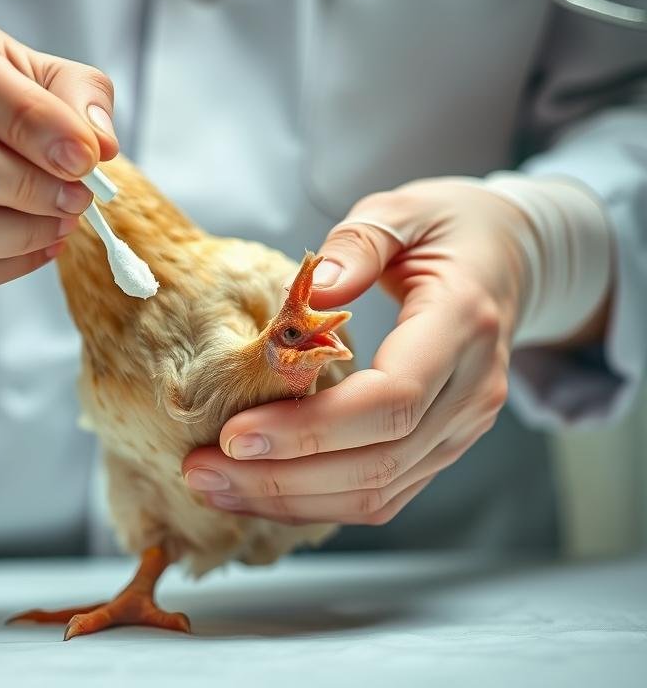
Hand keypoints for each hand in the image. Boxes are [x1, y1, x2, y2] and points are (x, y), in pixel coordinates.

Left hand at [182, 178, 537, 525]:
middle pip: (378, 461)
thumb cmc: (449, 229)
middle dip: (283, 477)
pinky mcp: (441, 447)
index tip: (235, 435)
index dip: (312, 428)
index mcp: (464, 324)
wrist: (508, 260)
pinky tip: (260, 491)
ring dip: (291, 500)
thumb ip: (359, 244)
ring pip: (378, 492)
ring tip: (215, 487)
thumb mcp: (404, 209)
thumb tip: (315, 289)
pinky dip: (318, 502)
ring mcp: (461, 427)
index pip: (393, 399)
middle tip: (202, 471)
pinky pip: (381, 492)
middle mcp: (472, 390)